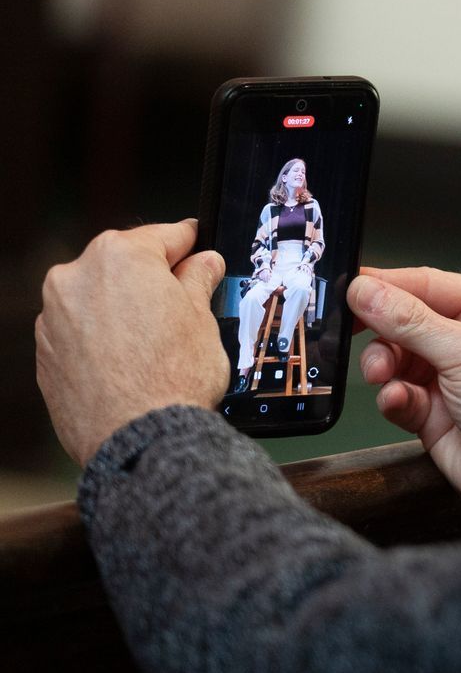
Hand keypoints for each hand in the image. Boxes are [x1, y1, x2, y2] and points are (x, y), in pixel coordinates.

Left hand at [36, 220, 227, 464]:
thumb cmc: (172, 376)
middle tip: (184, 302)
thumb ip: (198, 279)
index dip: (190, 244)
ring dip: (123, 309)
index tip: (200, 250)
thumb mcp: (202, 317)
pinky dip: (101, 339)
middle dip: (152, 279)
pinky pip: (79, 333)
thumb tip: (203, 264)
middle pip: (123, 265)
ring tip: (155, 341)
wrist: (138, 437)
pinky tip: (129, 362)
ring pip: (97, 299)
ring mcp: (53, 318)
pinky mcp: (45, 355)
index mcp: (118, 256)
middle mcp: (75, 277)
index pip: (164, 236)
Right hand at [349, 269, 460, 516]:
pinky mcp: (438, 415)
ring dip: (384, 367)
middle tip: (355, 337)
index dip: (387, 285)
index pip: (430, 285)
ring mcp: (455, 379)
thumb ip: (410, 322)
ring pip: (398, 360)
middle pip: (408, 322)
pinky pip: (401, 396)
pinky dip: (394, 398)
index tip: (347, 287)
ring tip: (383, 377)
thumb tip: (365, 290)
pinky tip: (398, 402)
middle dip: (383, 332)